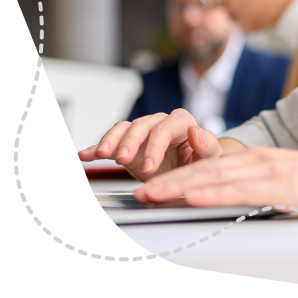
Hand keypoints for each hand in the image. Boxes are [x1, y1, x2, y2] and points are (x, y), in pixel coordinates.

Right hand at [77, 109, 222, 181]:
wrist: (190, 174)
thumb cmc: (202, 163)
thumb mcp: (211, 159)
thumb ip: (207, 146)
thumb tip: (197, 131)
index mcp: (182, 123)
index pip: (167, 127)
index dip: (156, 145)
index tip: (149, 166)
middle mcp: (160, 123)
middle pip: (141, 125)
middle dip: (129, 143)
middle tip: (122, 160)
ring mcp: (143, 133)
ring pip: (124, 129)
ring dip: (111, 141)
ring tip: (101, 154)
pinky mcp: (128, 144)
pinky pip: (111, 140)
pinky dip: (97, 147)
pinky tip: (86, 155)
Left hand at [135, 147, 297, 218]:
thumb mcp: (286, 186)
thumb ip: (259, 190)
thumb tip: (235, 203)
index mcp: (259, 161)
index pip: (210, 169)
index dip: (177, 177)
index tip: (151, 186)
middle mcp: (259, 161)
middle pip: (204, 171)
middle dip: (167, 181)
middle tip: (138, 191)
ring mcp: (270, 172)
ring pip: (215, 178)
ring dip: (179, 186)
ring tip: (152, 193)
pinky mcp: (282, 187)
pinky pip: (241, 191)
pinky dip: (213, 193)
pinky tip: (193, 197)